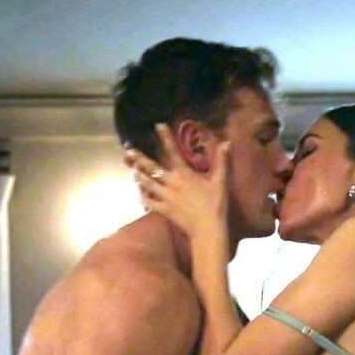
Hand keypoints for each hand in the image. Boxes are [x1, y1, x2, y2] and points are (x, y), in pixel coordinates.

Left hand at [124, 122, 231, 247]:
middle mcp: (172, 183)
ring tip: (132, 170)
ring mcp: (166, 197)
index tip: (158, 126)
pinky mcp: (164, 210)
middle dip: (139, 159)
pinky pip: (149, 202)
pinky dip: (144, 197)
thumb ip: (221, 161)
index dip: (166, 138)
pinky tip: (140, 193)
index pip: (173, 152)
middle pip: (152, 168)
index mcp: (184, 174)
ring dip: (139, 177)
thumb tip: (226, 142)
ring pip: (147, 184)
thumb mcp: (220, 181)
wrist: (207, 228)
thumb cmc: (215, 204)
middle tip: (128, 152)